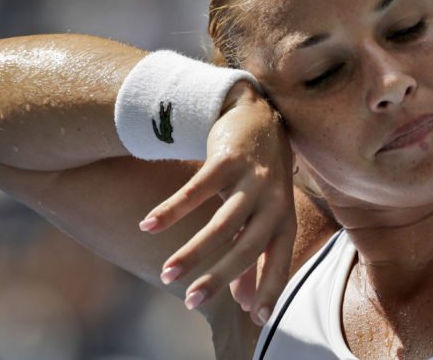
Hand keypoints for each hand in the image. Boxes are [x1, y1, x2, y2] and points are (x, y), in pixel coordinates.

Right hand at [139, 81, 295, 325]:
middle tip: (190, 301)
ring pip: (221, 223)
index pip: (280, 259)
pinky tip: (148, 226)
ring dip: (192, 251)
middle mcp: (274, 199)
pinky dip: (171, 209)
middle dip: (219, 277)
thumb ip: (254, 254)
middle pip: (247, 246)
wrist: (258, 114)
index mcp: (284, 216)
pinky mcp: (228, 158)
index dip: (270, 288)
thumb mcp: (263, 211)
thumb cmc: (260, 174)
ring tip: (167, 274)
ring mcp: (252, 178)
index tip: (256, 319)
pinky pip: (197, 190)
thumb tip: (246, 304)